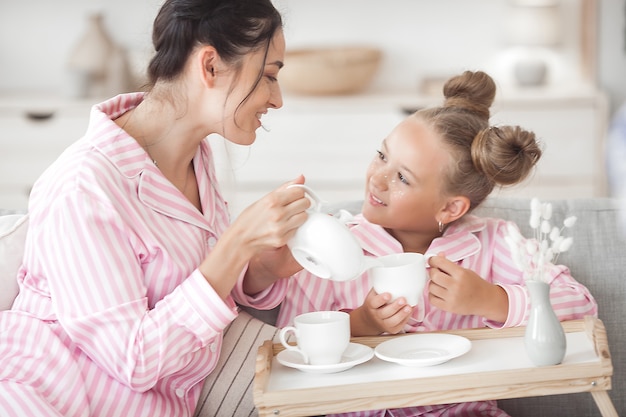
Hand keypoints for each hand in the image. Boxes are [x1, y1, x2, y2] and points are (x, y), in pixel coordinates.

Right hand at [199, 176, 308, 297]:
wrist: (240, 239)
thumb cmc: (249, 220)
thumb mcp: (264, 199)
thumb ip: (285, 188)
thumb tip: (300, 178)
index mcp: (273, 200)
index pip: (299, 191)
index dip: (298, 193)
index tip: (295, 196)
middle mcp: (277, 213)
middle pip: (305, 203)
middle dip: (301, 203)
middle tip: (293, 206)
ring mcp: (281, 227)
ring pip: (304, 216)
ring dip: (299, 215)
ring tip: (289, 216)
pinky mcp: (283, 239)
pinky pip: (297, 229)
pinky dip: (293, 227)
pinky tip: (284, 226)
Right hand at [350, 289, 412, 335]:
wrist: (370, 319)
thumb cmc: (375, 303)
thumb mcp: (374, 294)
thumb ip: (381, 286)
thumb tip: (392, 270)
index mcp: (370, 305)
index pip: (374, 303)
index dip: (381, 299)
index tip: (388, 294)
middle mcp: (376, 315)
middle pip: (384, 313)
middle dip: (395, 307)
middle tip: (403, 299)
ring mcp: (383, 324)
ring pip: (392, 321)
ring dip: (401, 314)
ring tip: (409, 307)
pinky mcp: (391, 329)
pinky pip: (398, 325)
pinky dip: (405, 318)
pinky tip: (410, 311)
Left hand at [427, 253, 508, 322]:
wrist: (486, 300)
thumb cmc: (475, 284)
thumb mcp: (464, 271)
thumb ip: (449, 264)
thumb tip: (437, 256)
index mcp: (461, 274)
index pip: (440, 263)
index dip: (433, 260)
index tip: (432, 261)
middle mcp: (456, 286)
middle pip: (434, 275)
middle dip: (433, 272)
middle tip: (436, 272)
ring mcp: (452, 298)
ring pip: (431, 287)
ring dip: (433, 284)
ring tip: (440, 284)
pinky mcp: (449, 307)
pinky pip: (432, 299)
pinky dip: (433, 295)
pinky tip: (439, 293)